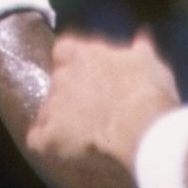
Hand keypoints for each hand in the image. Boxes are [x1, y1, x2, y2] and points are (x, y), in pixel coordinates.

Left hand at [26, 31, 180, 175]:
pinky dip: (47, 143)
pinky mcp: (51, 136)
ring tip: (82, 136)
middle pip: (56, 83)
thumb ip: (141, 50)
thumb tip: (143, 37)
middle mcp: (62, 76)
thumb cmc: (149, 91)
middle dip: (70, 94)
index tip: (87, 74)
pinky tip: (61, 150)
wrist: (142, 126)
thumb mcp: (149, 63)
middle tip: (92, 110)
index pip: (64, 51)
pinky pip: (38, 139)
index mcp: (82, 55)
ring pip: (46, 111)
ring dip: (59, 120)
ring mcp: (54, 106)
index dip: (73, 63)